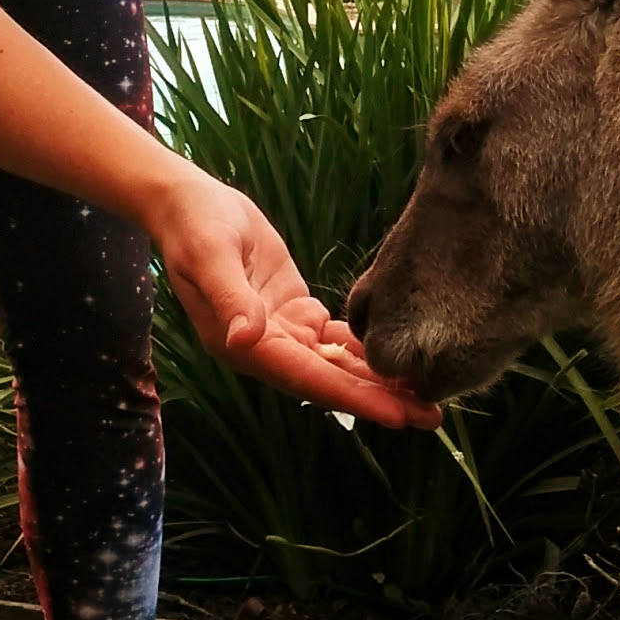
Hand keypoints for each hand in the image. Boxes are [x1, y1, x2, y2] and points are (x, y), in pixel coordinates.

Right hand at [140, 162, 439, 429]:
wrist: (186, 204)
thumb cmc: (195, 227)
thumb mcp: (210, 257)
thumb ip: (230, 299)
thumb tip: (243, 339)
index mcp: (246, 345)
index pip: (311, 380)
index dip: (356, 397)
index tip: (398, 414)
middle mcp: (265, 347)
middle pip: (332, 381)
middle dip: (380, 399)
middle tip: (433, 415)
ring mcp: (280, 330)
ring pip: (337, 363)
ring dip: (378, 378)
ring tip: (425, 392)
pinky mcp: (292, 309)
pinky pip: (333, 338)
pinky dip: (362, 347)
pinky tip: (397, 351)